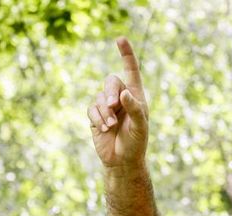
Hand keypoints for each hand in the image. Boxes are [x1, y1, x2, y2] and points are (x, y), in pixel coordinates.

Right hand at [87, 37, 148, 167]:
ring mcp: (107, 106)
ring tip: (110, 126)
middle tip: (113, 106)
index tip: (120, 39)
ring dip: (104, 112)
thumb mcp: (140, 127)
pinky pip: (91, 109)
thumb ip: (134, 109)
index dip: (126, 55)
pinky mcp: (96, 116)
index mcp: (136, 96)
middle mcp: (121, 98)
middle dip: (110, 92)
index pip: (131, 71)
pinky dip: (97, 118)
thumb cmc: (136, 144)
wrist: (122, 161)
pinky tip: (104, 129)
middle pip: (111, 81)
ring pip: (99, 97)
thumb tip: (124, 93)